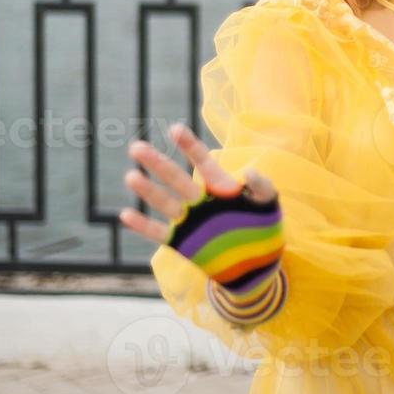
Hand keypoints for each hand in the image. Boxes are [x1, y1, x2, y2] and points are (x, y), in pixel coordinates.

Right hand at [119, 121, 276, 245]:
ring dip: (147, 190)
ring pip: (164, 202)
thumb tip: (248, 172)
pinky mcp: (183, 241)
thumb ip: (262, 186)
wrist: (256, 264)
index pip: (202, 161)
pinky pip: (159, 233)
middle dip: (157, 162)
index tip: (175, 129)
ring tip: (131, 176)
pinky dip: (142, 226)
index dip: (189, 146)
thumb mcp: (268, 203)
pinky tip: (125, 215)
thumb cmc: (263, 227)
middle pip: (175, 178)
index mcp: (221, 186)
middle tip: (136, 147)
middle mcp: (201, 200)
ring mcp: (190, 221)